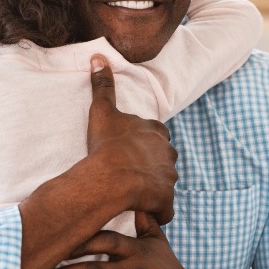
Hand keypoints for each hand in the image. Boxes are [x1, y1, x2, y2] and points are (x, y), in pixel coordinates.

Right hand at [86, 55, 177, 224]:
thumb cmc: (107, 144)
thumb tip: (98, 57)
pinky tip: (140, 210)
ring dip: (152, 187)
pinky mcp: (166, 200)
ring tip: (132, 192)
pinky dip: (155, 210)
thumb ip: (103, 85)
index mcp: (157, 131)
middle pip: (163, 158)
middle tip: (129, 170)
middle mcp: (168, 153)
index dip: (143, 142)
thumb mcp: (102, 111)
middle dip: (151, 164)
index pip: (157, 134)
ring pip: (164, 182)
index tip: (128, 149)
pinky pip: (163, 208)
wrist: (112, 176)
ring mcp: (170, 177)